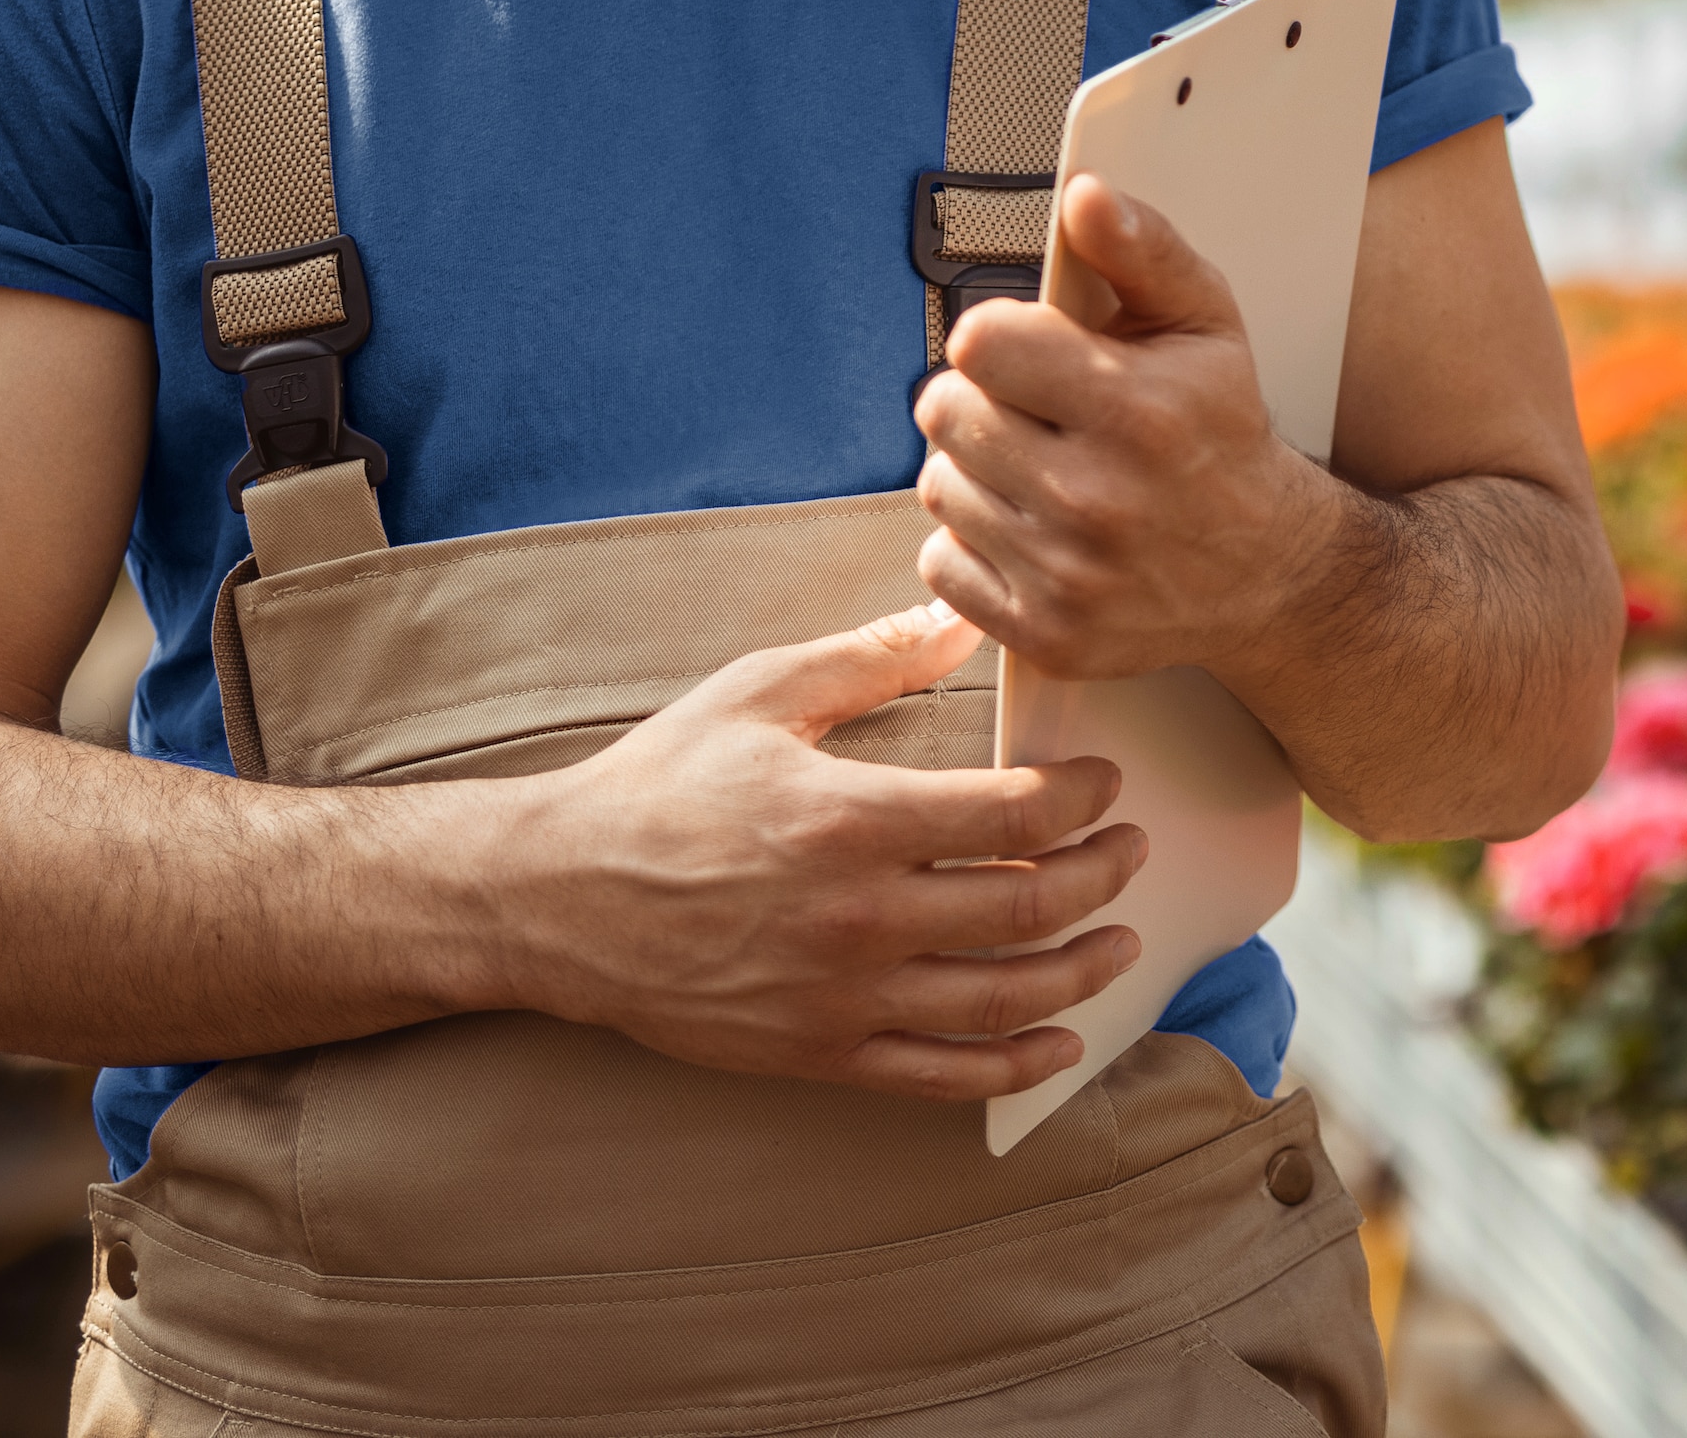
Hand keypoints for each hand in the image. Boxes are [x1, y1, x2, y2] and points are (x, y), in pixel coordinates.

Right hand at [478, 599, 1147, 1099]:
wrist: (556, 899)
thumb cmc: (658, 787)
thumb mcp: (760, 694)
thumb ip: (872, 656)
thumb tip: (964, 611)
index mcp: (849, 819)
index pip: (1013, 814)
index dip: (1082, 797)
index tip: (1105, 781)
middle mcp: (857, 917)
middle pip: (1027, 906)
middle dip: (1102, 875)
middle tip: (1130, 849)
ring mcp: (840, 996)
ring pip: (1002, 998)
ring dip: (1083, 970)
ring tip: (1121, 938)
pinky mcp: (818, 1054)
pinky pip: (943, 1076)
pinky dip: (1017, 1063)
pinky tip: (1061, 1040)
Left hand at [914, 174, 1349, 684]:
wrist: (1268, 571)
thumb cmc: (1222, 433)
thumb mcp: (1206, 323)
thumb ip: (1142, 250)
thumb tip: (1084, 197)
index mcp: (1136, 408)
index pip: (980, 343)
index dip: (999, 336)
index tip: (1033, 351)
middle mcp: (1097, 498)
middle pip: (944, 411)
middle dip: (980, 399)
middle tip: (1033, 410)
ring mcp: (1067, 575)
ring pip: (938, 487)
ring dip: (973, 470)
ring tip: (1035, 467)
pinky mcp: (1043, 633)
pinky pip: (940, 563)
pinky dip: (971, 544)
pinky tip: (1027, 527)